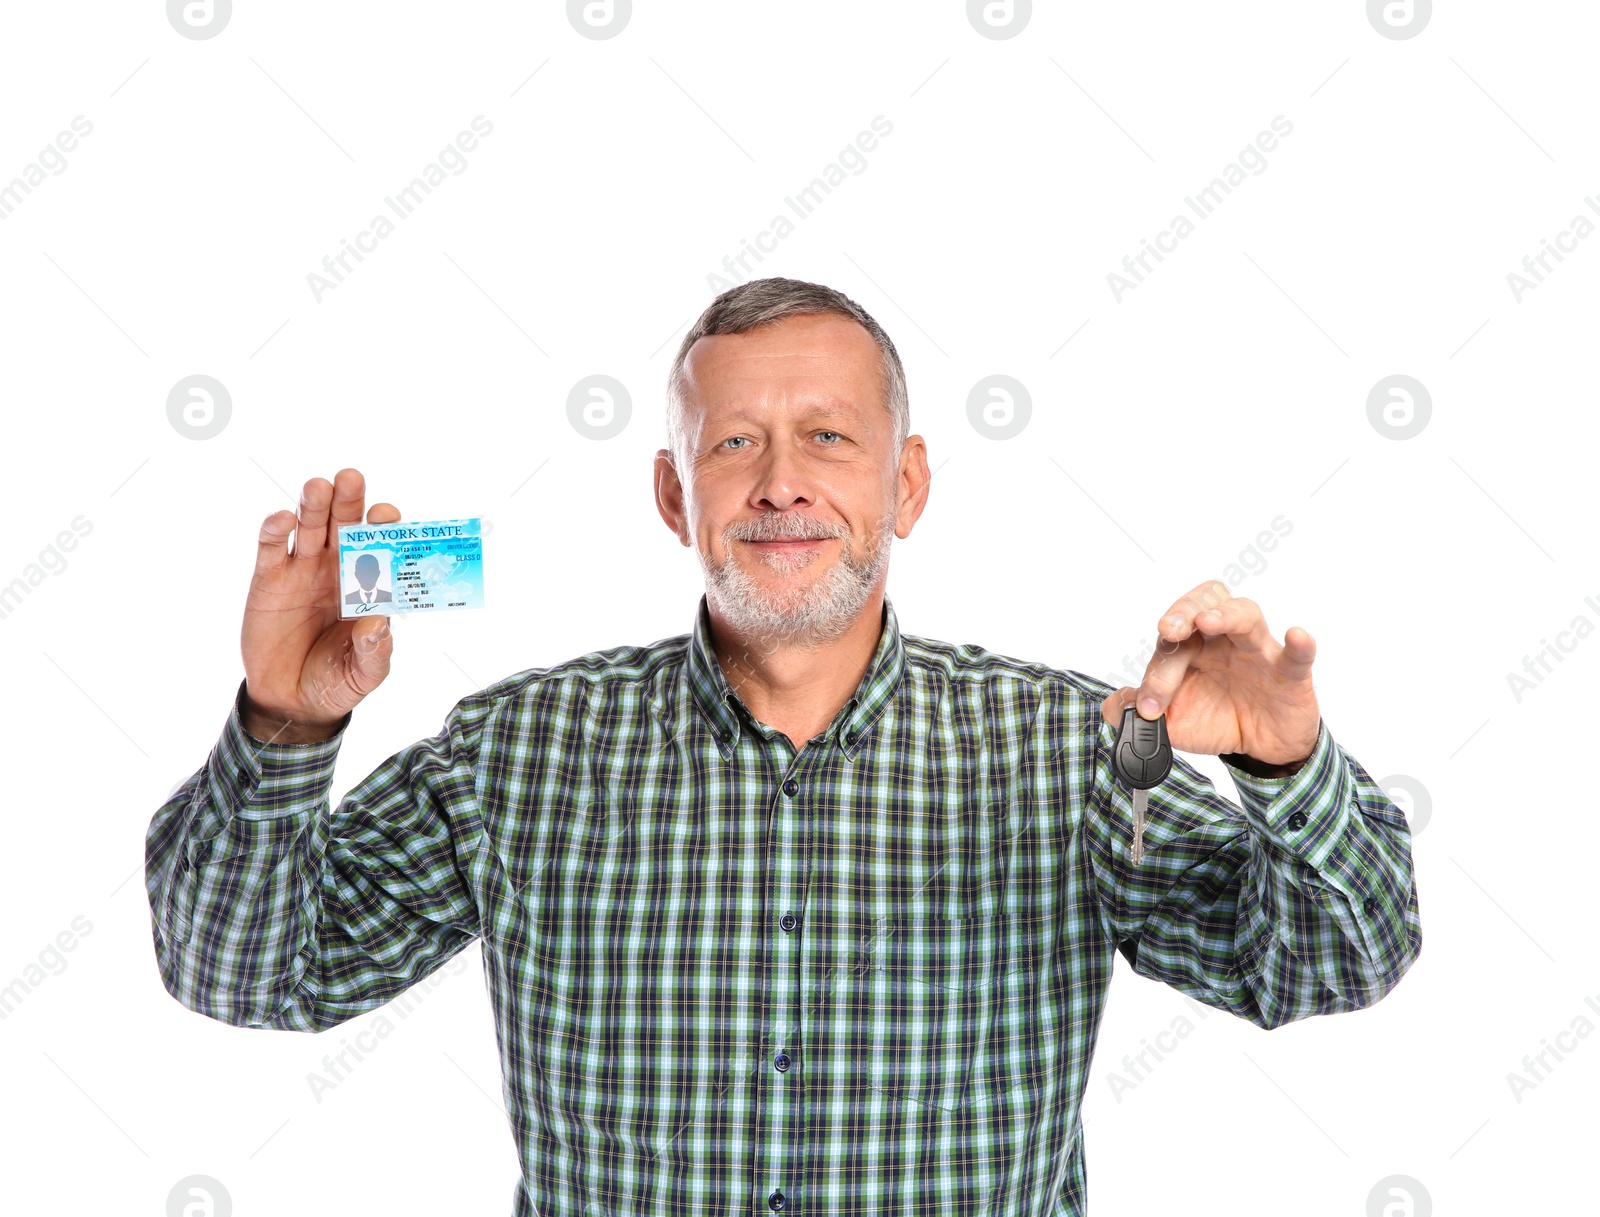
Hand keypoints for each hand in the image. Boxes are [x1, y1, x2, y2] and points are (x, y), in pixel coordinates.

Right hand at [240, 468, 399, 741]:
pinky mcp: (269, 580)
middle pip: (345, 525)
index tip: (387, 514)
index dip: (384, 528)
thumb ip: (374, 650)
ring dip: (313, 505)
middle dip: (349, 501)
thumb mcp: (364, 673)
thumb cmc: (337, 681)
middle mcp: (337, 569)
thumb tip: (379, 624)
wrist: (292, 701)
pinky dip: (275, 530)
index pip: (381, 547)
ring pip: (309, 527)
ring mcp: (303, 570)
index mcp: (369, 584)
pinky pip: (272, 548)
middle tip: (352, 478)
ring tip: (318, 486)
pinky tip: (282, 518)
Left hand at [1100, 579, 1319, 765]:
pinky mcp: (1291, 673)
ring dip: (1226, 614)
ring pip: (1246, 614)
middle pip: (1203, 604)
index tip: (1150, 706)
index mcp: (1192, 648)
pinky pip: (1298, 654)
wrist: (1261, 749)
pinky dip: (1299, 644)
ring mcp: (1258, 652)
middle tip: (1168, 629)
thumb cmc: (1217, 720)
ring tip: (1208, 621)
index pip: (1170, 642)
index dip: (1157, 671)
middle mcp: (1223, 640)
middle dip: (1183, 612)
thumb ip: (1140, 712)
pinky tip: (1296, 635)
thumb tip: (1115, 705)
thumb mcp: (1172, 723)